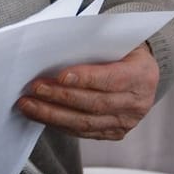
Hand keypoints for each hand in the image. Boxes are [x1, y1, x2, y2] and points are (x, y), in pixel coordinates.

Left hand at [15, 44, 159, 140]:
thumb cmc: (124, 51)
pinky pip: (84, 132)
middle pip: (95, 103)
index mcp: (142, 74)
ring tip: (30, 105)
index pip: (112, 79)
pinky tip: (42, 116)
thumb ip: (96, 46)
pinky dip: (60, 124)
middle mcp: (138, 102)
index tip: (60, 76)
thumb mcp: (118, 41)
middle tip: (36, 89)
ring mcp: (127, 121)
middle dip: (61, 97)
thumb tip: (58, 51)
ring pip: (86, 122)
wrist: (143, 71)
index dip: (86, 78)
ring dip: (53, 114)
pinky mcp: (114, 132)